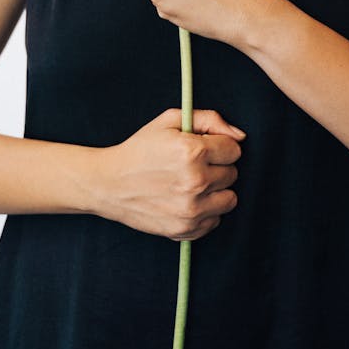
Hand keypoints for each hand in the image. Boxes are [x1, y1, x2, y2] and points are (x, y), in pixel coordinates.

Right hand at [97, 108, 244, 240]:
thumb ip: (209, 119)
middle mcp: (196, 182)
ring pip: (230, 199)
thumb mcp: (170, 120)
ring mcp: (191, 209)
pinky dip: (206, 211)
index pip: (234, 149)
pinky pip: (216, 220)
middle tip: (192, 165)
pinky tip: (186, 200)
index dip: (218, 145)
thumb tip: (240, 135)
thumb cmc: (140, 148)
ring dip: (215, 190)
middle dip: (217, 167)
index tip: (202, 148)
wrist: (109, 183)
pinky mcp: (186, 229)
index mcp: (193, 151)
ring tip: (192, 183)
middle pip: (232, 173)